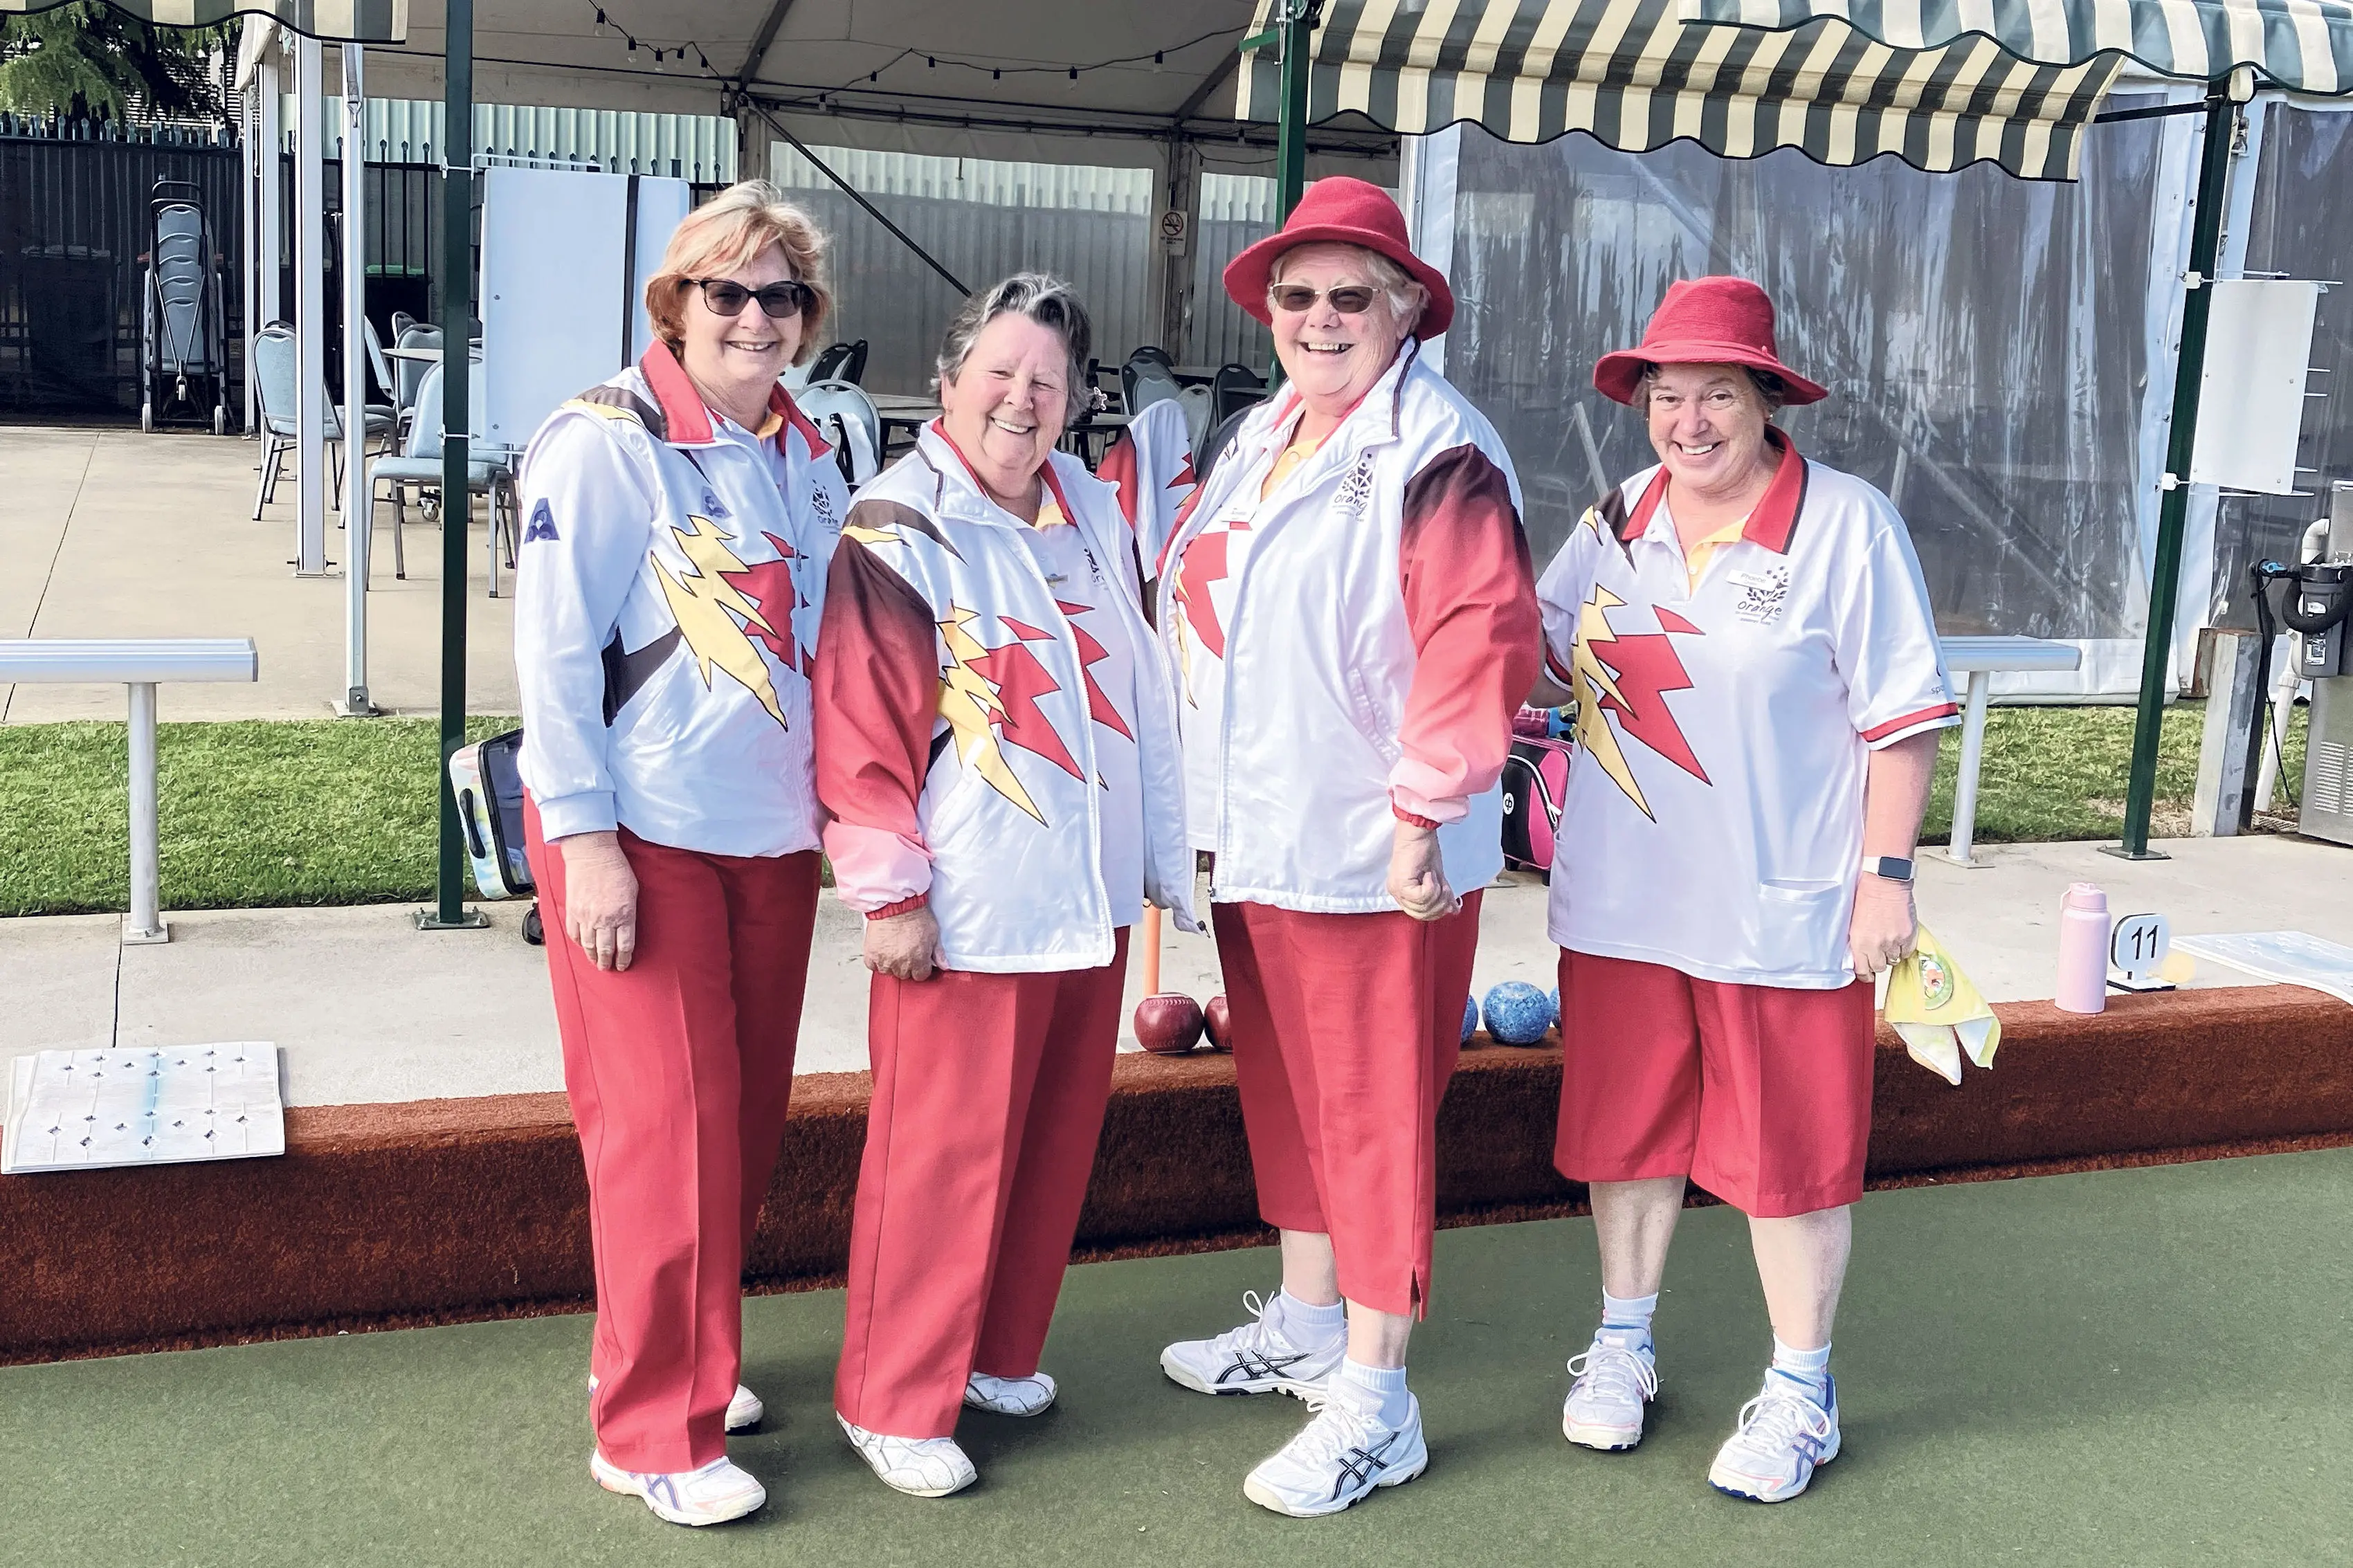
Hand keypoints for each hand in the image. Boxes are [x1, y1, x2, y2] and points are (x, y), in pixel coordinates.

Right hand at [557, 831, 638, 971]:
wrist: (592, 854)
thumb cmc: (616, 868)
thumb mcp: (633, 891)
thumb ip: (630, 912)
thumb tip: (627, 928)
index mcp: (623, 914)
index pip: (625, 946)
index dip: (624, 959)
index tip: (623, 966)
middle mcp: (604, 919)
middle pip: (605, 950)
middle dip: (607, 963)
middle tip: (608, 968)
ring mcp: (586, 916)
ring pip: (588, 945)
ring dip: (592, 957)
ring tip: (596, 963)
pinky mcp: (572, 911)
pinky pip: (574, 934)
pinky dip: (578, 943)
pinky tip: (582, 947)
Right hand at [864, 905, 944, 980]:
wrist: (896, 903)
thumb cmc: (915, 915)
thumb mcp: (934, 933)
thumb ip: (939, 953)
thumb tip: (945, 966)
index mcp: (918, 960)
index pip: (920, 976)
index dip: (921, 968)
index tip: (918, 961)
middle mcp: (901, 963)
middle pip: (904, 975)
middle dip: (906, 966)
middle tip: (905, 951)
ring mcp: (885, 960)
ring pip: (888, 971)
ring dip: (891, 964)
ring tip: (893, 949)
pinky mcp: (871, 954)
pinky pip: (873, 966)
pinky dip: (876, 961)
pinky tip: (882, 951)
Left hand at [1387, 822, 1460, 922]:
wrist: (1418, 833)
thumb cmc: (1425, 850)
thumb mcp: (1438, 878)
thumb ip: (1443, 895)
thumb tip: (1454, 910)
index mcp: (1403, 894)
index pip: (1421, 916)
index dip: (1438, 911)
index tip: (1449, 900)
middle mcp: (1397, 894)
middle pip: (1422, 915)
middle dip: (1439, 904)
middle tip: (1444, 887)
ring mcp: (1397, 890)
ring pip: (1422, 908)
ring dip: (1436, 894)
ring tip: (1436, 877)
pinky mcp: (1401, 885)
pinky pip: (1422, 898)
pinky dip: (1431, 887)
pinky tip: (1429, 874)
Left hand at [1848, 873, 1916, 977]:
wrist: (1884, 882)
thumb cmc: (1866, 896)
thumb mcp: (1853, 923)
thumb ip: (1858, 942)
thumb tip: (1860, 956)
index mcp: (1859, 942)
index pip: (1862, 971)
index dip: (1865, 974)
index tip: (1867, 974)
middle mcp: (1876, 945)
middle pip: (1880, 968)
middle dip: (1879, 962)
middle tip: (1879, 953)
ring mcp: (1894, 941)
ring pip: (1894, 960)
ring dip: (1892, 953)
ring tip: (1889, 939)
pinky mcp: (1908, 935)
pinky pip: (1907, 951)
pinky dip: (1904, 947)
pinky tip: (1899, 936)